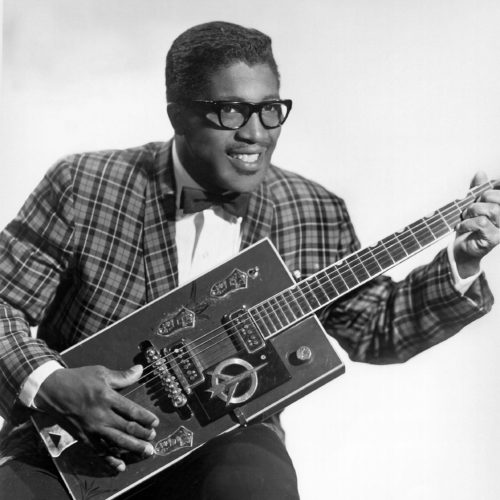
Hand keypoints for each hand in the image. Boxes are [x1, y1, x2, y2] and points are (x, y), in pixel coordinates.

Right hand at [35, 364, 158, 471]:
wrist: (52, 390)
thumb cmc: (79, 379)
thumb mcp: (101, 373)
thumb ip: (123, 376)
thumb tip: (141, 369)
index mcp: (106, 397)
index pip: (130, 410)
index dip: (145, 418)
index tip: (155, 423)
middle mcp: (100, 415)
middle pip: (125, 429)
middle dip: (142, 435)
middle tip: (153, 439)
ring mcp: (91, 428)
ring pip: (115, 442)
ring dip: (132, 448)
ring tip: (145, 451)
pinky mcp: (83, 437)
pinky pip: (99, 450)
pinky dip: (110, 459)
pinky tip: (121, 465)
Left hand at [454, 171, 499, 277]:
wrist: (461, 247)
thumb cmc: (469, 225)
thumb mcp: (472, 204)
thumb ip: (478, 189)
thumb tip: (480, 173)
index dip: (493, 186)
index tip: (483, 188)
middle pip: (496, 198)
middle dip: (478, 200)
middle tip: (468, 209)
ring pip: (491, 210)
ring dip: (472, 211)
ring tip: (465, 217)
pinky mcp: (494, 238)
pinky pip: (482, 223)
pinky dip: (467, 223)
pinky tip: (462, 227)